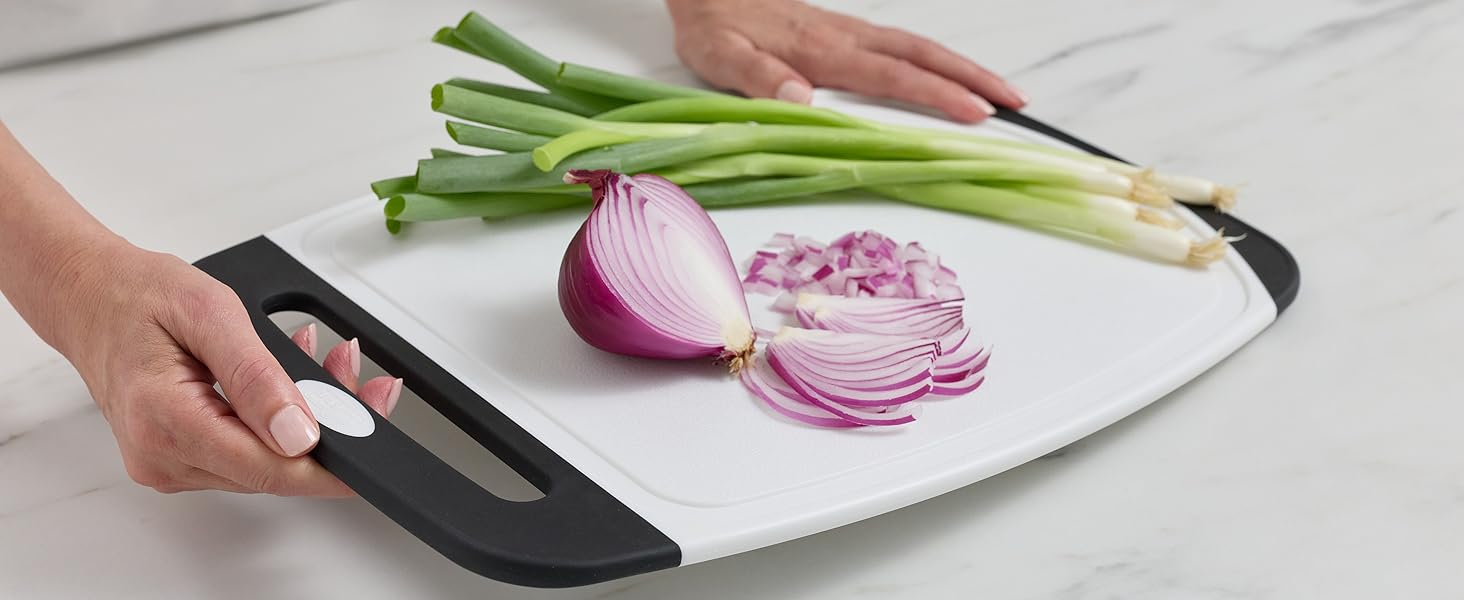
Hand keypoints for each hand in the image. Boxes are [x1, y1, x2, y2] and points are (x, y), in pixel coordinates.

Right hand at [63, 244, 399, 495]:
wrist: (88, 296)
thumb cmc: (135, 295)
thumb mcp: (209, 313)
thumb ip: (257, 376)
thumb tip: (297, 432)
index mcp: (165, 422)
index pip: (268, 469)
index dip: (330, 463)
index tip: (370, 441)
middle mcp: (163, 457)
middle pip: (273, 468)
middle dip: (326, 425)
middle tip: (357, 372)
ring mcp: (168, 463)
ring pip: (264, 462)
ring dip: (304, 418)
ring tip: (322, 360)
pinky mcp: (177, 458)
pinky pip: (244, 452)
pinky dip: (276, 419)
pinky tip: (288, 382)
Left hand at [665, 0, 1026, 121]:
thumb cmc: (711, 25)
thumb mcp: (719, 56)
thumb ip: (758, 77)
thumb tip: (799, 99)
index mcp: (821, 51)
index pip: (892, 75)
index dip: (937, 95)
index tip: (977, 113)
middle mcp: (844, 37)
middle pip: (922, 55)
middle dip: (972, 78)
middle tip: (1018, 103)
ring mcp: (847, 32)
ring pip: (917, 47)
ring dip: (962, 68)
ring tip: (1000, 93)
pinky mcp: (841, 31)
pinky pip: (901, 45)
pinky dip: (934, 61)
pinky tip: (947, 74)